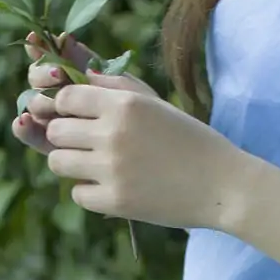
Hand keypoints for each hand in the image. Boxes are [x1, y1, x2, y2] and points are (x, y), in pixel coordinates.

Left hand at [15, 29, 253, 235]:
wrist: (223, 185)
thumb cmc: (192, 141)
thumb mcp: (157, 105)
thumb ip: (118, 88)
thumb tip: (82, 79)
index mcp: (125, 104)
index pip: (65, 98)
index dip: (67, 109)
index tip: (80, 119)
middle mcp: (113, 133)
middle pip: (56, 131)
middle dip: (67, 137)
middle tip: (89, 146)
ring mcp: (112, 168)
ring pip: (58, 162)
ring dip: (72, 164)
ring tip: (96, 167)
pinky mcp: (115, 201)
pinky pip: (77, 193)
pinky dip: (90, 192)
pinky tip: (113, 187)